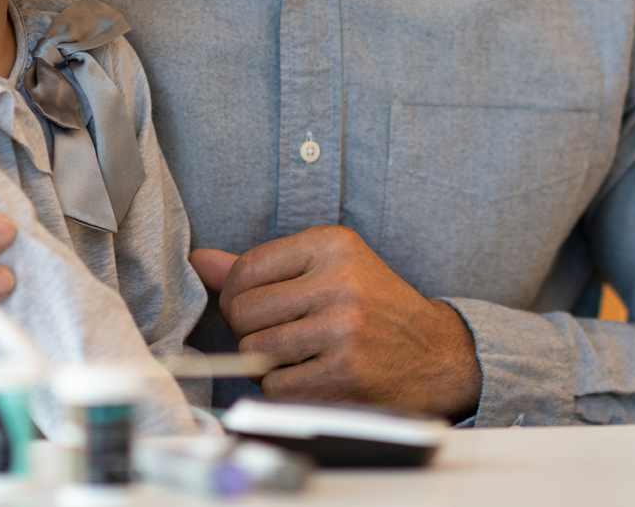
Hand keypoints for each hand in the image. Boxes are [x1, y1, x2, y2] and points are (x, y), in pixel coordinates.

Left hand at [191, 225, 481, 419]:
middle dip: (252, 331)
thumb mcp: (328, 270)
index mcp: (332, 244)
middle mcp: (338, 281)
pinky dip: (286, 390)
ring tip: (303, 356)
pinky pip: (275, 388)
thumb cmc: (372, 308)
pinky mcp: (343, 373)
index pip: (244, 270)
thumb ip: (263, 267)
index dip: (240, 296)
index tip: (264, 308)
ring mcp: (342, 328)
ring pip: (255, 352)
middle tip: (284, 335)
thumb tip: (199, 260)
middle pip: (242, 312)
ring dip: (269, 364)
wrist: (436, 354)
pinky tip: (316, 377)